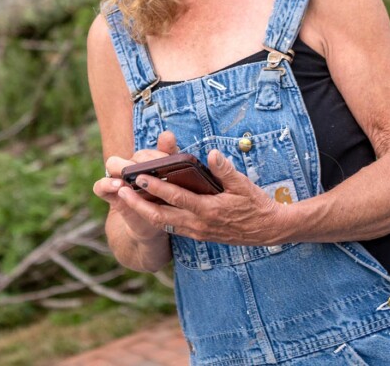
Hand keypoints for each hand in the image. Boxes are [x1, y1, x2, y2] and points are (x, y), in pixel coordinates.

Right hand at [92, 131, 178, 241]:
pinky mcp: (111, 195)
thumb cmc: (165, 197)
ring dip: (120, 167)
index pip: (148, 152)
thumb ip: (170, 158)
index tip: (167, 163)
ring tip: (130, 175)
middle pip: (132, 154)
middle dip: (141, 161)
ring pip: (112, 164)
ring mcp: (119, 180)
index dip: (157, 156)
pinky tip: (119, 186)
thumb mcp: (172, 180)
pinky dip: (106, 184)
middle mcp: (130, 167)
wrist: (156, 224)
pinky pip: (100, 186)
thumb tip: (167, 134)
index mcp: (146, 162)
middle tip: (152, 169)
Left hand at [116, 149, 293, 246]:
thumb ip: (225, 170)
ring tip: (126, 200)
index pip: (176, 197)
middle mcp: (199, 224)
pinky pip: (173, 227)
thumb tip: (211, 154)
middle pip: (161, 216)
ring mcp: (198, 232)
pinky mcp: (199, 235)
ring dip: (143, 212)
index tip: (138, 178)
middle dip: (138, 205)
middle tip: (120, 192)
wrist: (269, 229)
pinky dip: (157, 218)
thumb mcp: (244, 185)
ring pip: (164, 224)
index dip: (156, 188)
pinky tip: (146, 209)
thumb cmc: (256, 204)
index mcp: (209, 210)